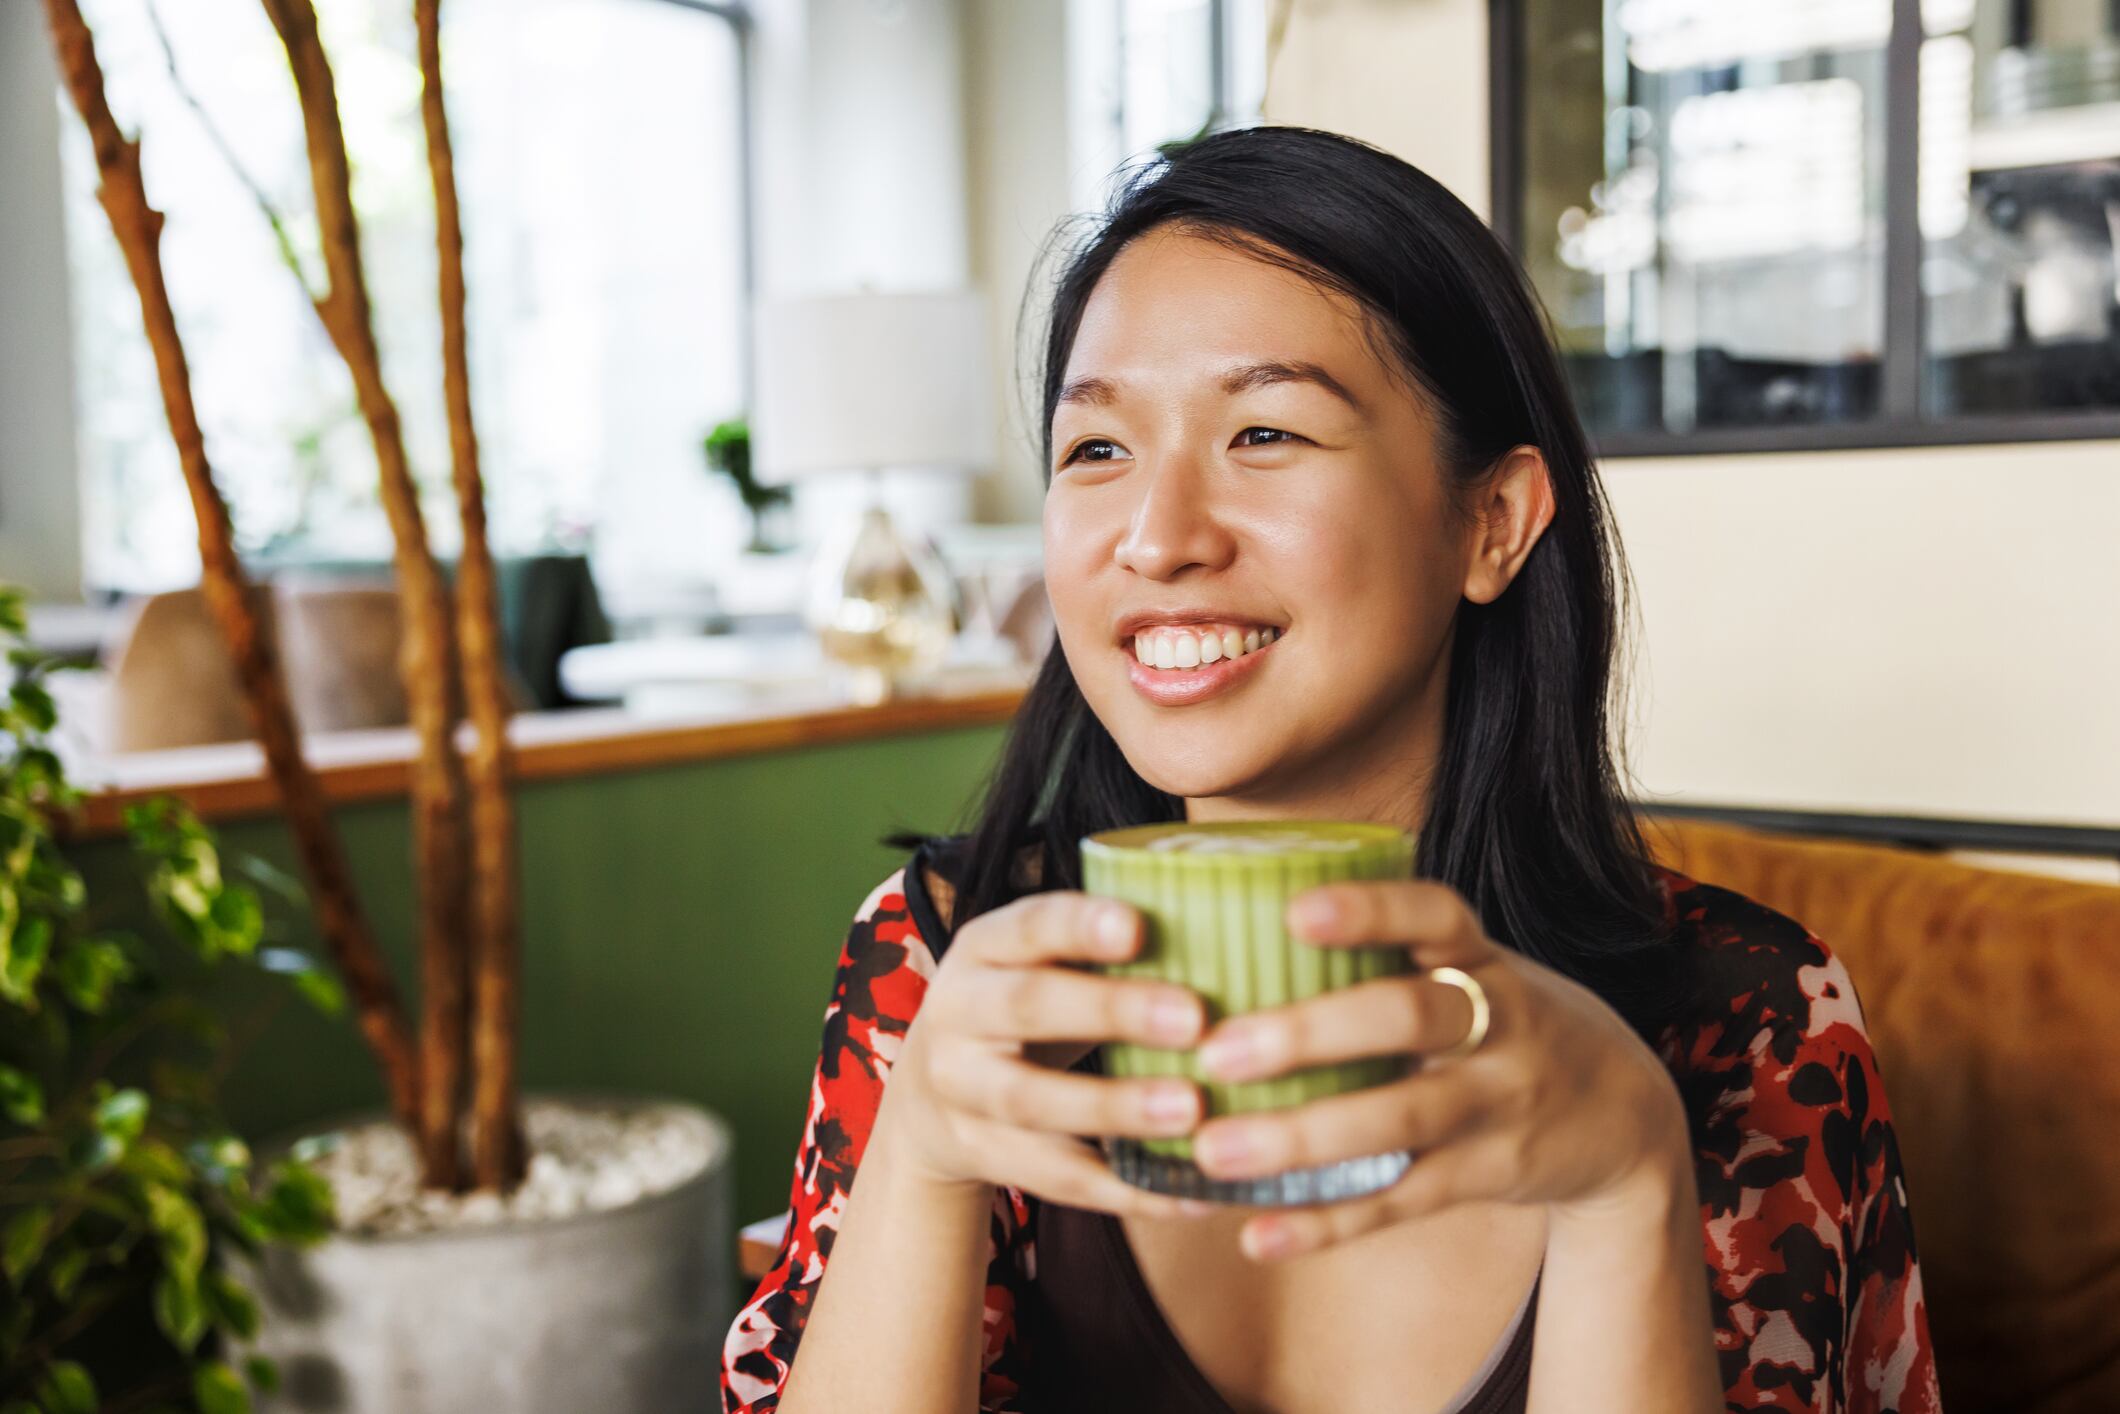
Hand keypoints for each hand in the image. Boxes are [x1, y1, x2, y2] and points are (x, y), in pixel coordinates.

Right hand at [882, 891, 1211, 1219]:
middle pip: (1028, 1006)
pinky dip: (1126, 1188)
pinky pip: (1055, 1178)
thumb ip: (1106, 944)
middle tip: (1193, 1018)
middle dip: (1111, 1011)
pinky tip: (1191, 1191)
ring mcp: (961, 1090)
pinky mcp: (981, 1155)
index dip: (1079, 926)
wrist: (931, 1095)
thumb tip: (1216, 914)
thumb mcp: (1041, 962)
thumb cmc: (1027, 1007)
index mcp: (984, 947)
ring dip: (1115, 1108)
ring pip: (1034, 1102)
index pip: (1027, 925)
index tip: (1139, 927)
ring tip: (1191, 1111)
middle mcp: (959, 1012)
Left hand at [1187, 880, 1690, 1260]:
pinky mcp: (1488, 1176)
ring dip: (1303, 1138)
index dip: (1370, 910)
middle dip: (1312, 1032)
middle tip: (1218, 1051)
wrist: (1626, 1115)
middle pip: (1412, 1018)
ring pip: (1403, 1120)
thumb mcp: (1475, 969)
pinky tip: (1258, 1234)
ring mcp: (1498, 1105)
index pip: (1436, 915)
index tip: (1294, 913)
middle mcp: (1499, 1026)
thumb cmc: (1505, 1023)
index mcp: (1483, 961)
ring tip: (1213, 1151)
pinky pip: (1403, 1199)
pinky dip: (1328, 1221)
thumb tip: (1234, 922)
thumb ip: (1389, 949)